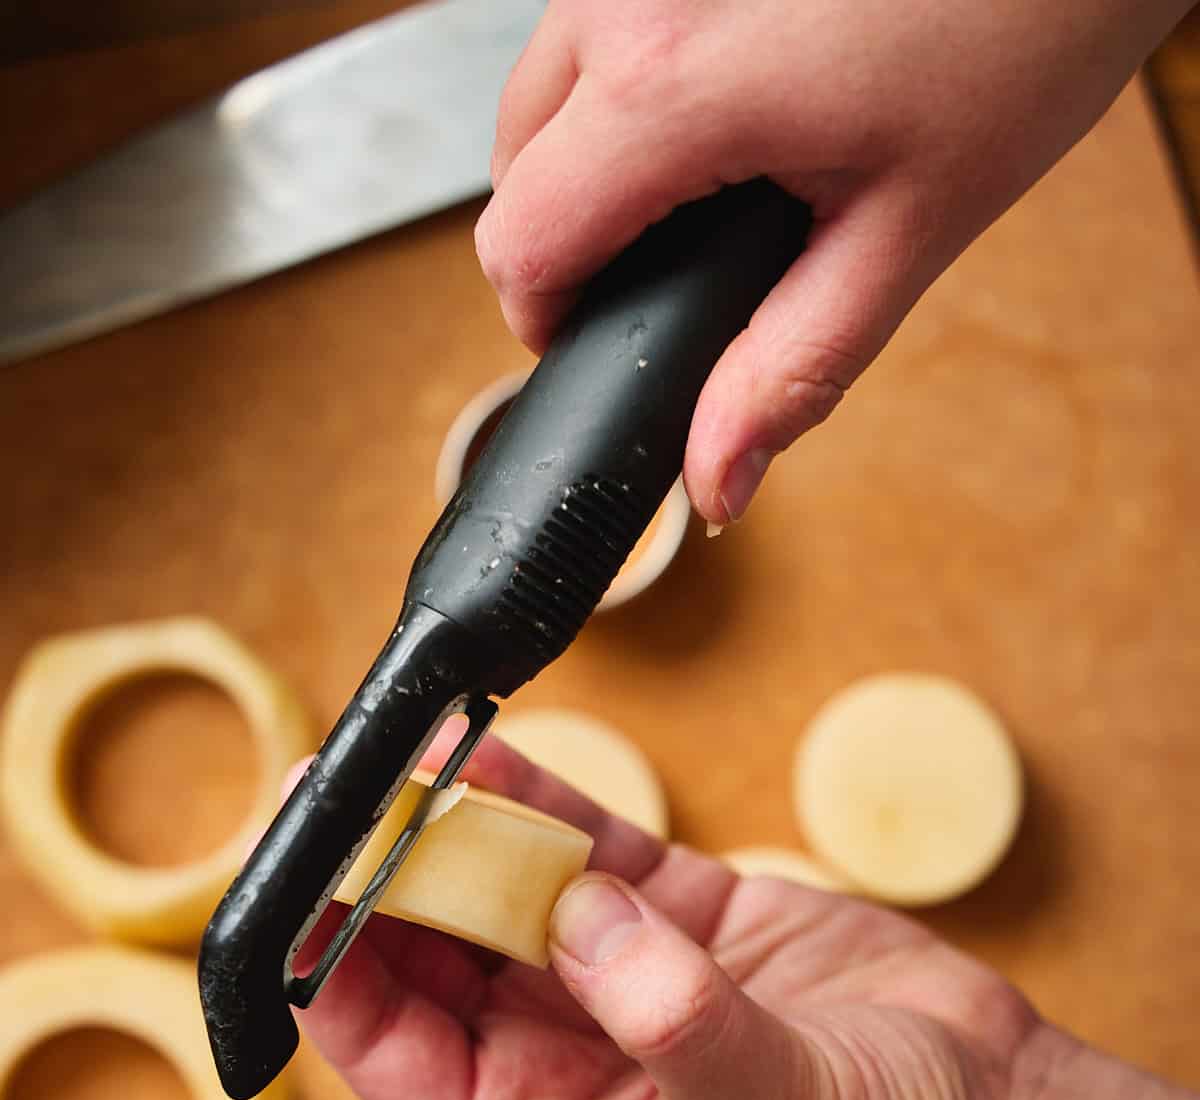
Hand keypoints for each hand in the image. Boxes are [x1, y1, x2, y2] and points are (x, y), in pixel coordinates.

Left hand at [300, 728, 1045, 1099]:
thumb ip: (663, 1014)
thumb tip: (574, 914)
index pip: (390, 1053)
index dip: (327, 968)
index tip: (293, 882)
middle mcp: (558, 1059)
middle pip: (428, 959)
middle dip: (379, 880)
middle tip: (335, 786)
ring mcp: (614, 982)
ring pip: (499, 895)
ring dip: (453, 831)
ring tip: (400, 751)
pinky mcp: (676, 920)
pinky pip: (582, 850)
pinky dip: (540, 803)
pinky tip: (488, 752)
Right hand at [475, 0, 1187, 522]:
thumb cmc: (1022, 30)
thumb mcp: (905, 232)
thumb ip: (790, 370)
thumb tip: (716, 483)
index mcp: (670, 89)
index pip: (522, 241)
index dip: (549, 319)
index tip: (597, 342)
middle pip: (513, 162)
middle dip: (568, 235)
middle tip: (667, 274)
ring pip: (545, 81)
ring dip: (591, 149)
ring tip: (709, 179)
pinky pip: (597, 19)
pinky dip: (627, 76)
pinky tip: (723, 95)